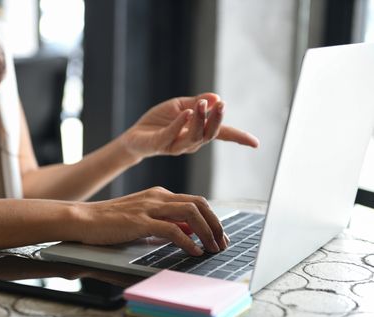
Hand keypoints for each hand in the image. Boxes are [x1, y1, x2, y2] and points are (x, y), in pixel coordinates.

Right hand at [76, 186, 229, 254]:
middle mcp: (157, 197)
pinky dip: (188, 241)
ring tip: (213, 248)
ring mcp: (149, 207)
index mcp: (159, 194)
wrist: (83, 219)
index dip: (212, 218)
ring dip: (207, 232)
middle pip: (199, 204)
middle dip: (215, 224)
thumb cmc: (110, 222)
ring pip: (190, 213)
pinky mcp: (140, 222)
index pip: (195, 201)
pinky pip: (172, 230)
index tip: (219, 236)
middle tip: (222, 243)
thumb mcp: (142, 219)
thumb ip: (165, 222)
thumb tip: (190, 233)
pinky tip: (194, 252)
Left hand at [119, 93, 259, 160]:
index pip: (221, 135)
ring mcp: (175, 146)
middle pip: (209, 135)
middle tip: (222, 105)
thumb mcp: (180, 106)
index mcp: (197, 132)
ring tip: (202, 104)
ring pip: (193, 137)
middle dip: (217, 120)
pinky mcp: (159, 144)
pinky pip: (171, 135)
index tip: (255, 144)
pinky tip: (187, 112)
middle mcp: (189, 142)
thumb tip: (216, 98)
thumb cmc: (159, 122)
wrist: (134, 136)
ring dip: (200, 120)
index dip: (238, 138)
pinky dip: (180, 124)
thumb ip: (197, 102)